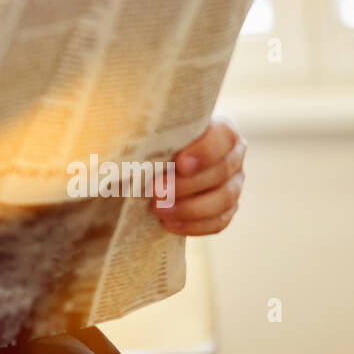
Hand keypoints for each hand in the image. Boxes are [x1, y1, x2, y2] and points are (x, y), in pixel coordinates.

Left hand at [152, 114, 245, 235]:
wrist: (156, 160)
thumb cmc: (151, 136)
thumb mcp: (149, 127)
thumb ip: (145, 129)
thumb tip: (120, 132)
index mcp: (219, 127)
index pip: (224, 135)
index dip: (205, 151)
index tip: (179, 164)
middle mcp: (232, 155)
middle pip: (222, 171)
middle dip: (187, 184)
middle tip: (155, 191)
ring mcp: (232, 183)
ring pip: (224, 199)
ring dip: (190, 208)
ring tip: (158, 209)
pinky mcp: (226, 208)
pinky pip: (219, 221)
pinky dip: (195, 225)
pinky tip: (169, 223)